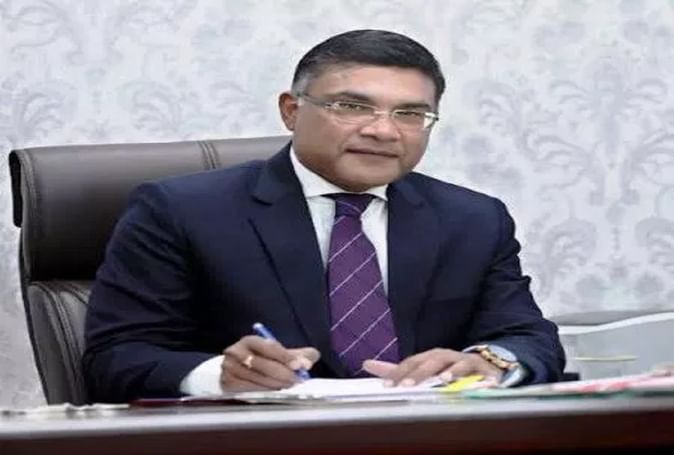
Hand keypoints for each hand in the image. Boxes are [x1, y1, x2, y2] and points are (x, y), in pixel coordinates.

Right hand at [221, 335, 319, 391]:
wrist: (234, 368)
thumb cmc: (260, 359)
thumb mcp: (277, 352)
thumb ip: (296, 354)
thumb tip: (311, 358)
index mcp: (250, 340)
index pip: (269, 347)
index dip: (286, 357)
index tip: (300, 365)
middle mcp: (236, 352)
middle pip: (263, 365)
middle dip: (283, 374)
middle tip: (297, 380)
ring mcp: (229, 369)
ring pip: (257, 379)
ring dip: (276, 385)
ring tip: (288, 386)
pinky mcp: (227, 384)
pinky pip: (249, 390)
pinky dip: (265, 391)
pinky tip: (274, 391)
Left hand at [362, 348, 501, 386]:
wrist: (482, 365)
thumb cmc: (447, 368)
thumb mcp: (422, 369)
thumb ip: (397, 369)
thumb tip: (367, 363)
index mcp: (428, 357)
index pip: (411, 363)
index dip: (399, 373)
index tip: (387, 386)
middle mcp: (444, 356)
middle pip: (429, 362)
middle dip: (418, 373)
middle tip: (406, 385)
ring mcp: (462, 361)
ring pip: (452, 363)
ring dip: (447, 371)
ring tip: (442, 380)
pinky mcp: (480, 367)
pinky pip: (474, 370)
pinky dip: (468, 374)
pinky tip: (460, 381)